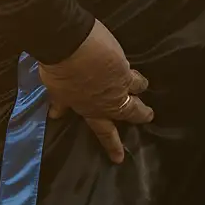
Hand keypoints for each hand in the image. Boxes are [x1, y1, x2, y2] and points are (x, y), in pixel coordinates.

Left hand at [37, 19, 154, 162]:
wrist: (72, 47)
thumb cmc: (60, 73)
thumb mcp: (56, 91)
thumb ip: (60, 103)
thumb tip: (56, 115)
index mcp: (93, 110)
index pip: (105, 132)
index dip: (113, 145)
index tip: (120, 158)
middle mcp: (112, 99)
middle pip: (132, 111)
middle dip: (141, 114)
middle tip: (149, 116)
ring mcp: (121, 81)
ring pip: (138, 86)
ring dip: (140, 85)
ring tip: (142, 85)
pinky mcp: (124, 63)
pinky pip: (129, 66)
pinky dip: (127, 65)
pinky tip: (126, 61)